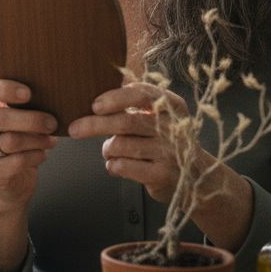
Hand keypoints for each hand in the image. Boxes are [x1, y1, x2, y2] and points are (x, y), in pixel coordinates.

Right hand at [0, 78, 57, 209]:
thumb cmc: (17, 139)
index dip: (5, 89)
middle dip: (31, 119)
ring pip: (10, 141)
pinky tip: (42, 154)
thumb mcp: (16, 118)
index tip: (29, 93)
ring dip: (37, 139)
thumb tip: (50, 93)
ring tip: (51, 140)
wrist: (12, 179)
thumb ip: (23, 105)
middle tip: (52, 122)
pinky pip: (16, 162)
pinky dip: (35, 156)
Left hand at [68, 82, 192, 203]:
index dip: (115, 98)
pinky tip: (117, 165)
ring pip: (121, 145)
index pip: (141, 94)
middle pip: (126, 121)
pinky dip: (113, 165)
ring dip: (107, 149)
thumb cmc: (165, 142)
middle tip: (75, 129)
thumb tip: (93, 102)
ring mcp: (170, 151)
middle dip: (94, 125)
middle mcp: (173, 126)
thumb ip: (135, 105)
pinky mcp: (163, 174)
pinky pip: (124, 166)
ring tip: (110, 151)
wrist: (196, 177)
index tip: (95, 105)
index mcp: (172, 105)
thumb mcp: (159, 118)